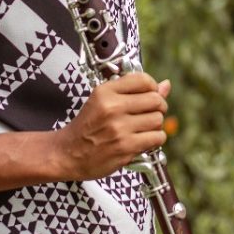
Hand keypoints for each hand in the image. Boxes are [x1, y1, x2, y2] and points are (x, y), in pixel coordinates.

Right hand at [55, 72, 169, 179]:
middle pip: (156, 100)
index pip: (143, 80)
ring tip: (144, 128)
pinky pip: (156, 138)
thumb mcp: (103, 101)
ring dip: (156, 125)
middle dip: (158, 106)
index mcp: (105, 92)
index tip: (151, 94)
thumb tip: (166, 85)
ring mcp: (119, 128)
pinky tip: (143, 139)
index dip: (153, 87)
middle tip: (150, 113)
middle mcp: (112, 108)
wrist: (67, 153)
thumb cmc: (87, 126)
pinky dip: (155, 139)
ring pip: (158, 120)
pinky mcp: (125, 147)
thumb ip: (134, 91)